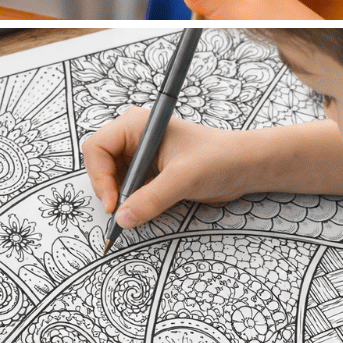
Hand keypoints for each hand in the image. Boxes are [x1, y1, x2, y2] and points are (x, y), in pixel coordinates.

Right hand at [80, 107, 255, 227]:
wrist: (244, 166)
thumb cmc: (220, 158)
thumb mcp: (184, 178)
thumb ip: (152, 198)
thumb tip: (123, 217)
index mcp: (138, 125)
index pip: (97, 148)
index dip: (99, 176)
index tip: (113, 202)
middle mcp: (136, 137)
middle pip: (100, 165)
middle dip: (108, 189)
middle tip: (120, 212)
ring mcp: (142, 155)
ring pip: (112, 180)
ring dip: (119, 198)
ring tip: (135, 210)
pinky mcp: (150, 172)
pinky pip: (127, 189)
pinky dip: (130, 202)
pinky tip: (143, 209)